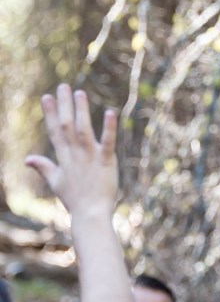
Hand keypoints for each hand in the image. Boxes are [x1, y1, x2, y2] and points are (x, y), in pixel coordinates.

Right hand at [24, 84, 117, 217]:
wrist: (90, 215)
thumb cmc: (75, 200)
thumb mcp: (56, 182)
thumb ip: (44, 167)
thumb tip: (27, 159)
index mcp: (63, 158)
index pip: (55, 131)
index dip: (50, 114)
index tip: (46, 96)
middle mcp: (75, 155)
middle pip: (67, 126)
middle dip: (64, 106)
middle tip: (63, 86)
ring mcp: (90, 158)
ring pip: (84, 130)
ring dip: (82, 111)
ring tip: (80, 93)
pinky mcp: (106, 162)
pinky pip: (108, 143)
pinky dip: (109, 128)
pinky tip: (111, 112)